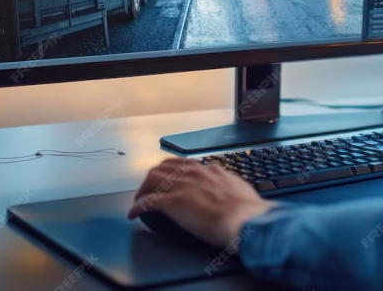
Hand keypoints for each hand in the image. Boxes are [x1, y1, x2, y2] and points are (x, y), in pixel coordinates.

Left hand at [127, 158, 276, 247]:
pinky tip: (134, 214)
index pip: (185, 164)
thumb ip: (232, 186)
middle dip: (154, 177)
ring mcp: (182, 186)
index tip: (171, 179)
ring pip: (152, 178)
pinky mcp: (172, 203)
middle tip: (150, 189)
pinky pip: (148, 201)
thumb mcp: (241, 189)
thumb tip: (233, 191)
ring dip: (143, 189)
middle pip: (164, 167)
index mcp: (210, 170)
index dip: (174, 172)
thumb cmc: (248, 210)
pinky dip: (138, 207)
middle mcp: (194, 173)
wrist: (244, 218)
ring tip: (139, 199)